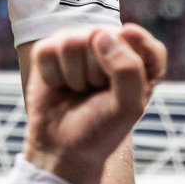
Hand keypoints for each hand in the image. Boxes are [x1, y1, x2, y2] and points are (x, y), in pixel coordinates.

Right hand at [23, 25, 166, 183]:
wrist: (64, 147)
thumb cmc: (101, 127)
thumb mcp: (128, 107)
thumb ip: (128, 69)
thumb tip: (102, 36)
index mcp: (137, 54)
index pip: (137, 37)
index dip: (126, 61)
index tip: (121, 88)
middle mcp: (107, 42)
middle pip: (98, 36)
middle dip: (95, 73)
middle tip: (95, 93)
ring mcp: (78, 43)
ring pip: (70, 43)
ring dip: (73, 76)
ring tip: (78, 90)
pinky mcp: (50, 50)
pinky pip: (46, 52)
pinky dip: (52, 77)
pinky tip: (59, 87)